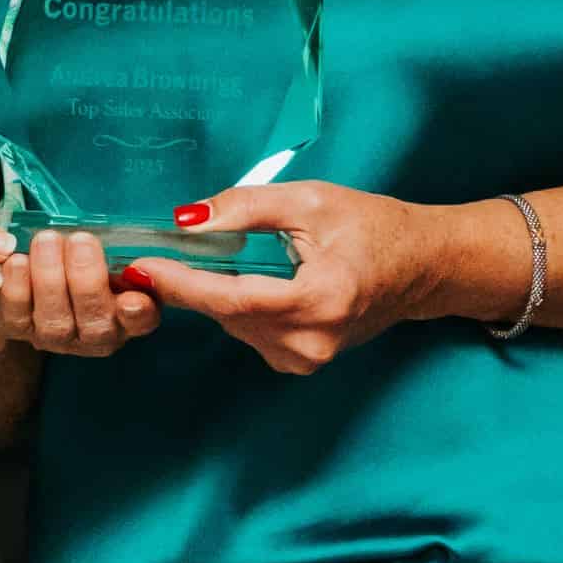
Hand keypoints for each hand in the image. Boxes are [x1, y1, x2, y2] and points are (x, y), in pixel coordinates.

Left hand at [0, 229, 163, 358]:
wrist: (37, 269)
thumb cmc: (84, 256)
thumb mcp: (109, 250)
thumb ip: (122, 252)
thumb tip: (126, 246)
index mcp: (129, 315)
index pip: (142, 321)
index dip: (138, 314)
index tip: (131, 299)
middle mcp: (97, 335)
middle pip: (96, 322)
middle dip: (87, 281)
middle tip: (81, 241)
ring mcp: (58, 338)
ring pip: (55, 321)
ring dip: (50, 279)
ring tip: (47, 240)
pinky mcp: (23, 330)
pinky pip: (18, 317)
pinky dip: (17, 289)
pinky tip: (17, 260)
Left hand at [127, 182, 504, 375]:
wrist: (422, 267)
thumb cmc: (374, 227)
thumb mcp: (311, 200)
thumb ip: (246, 207)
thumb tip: (187, 220)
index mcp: (318, 301)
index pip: (230, 297)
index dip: (180, 282)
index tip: (140, 266)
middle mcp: (310, 342)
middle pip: (226, 312)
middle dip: (190, 281)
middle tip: (157, 250)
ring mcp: (306, 359)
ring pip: (233, 323)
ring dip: (214, 291)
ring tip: (204, 257)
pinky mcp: (301, 362)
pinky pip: (250, 330)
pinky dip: (237, 304)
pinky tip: (246, 278)